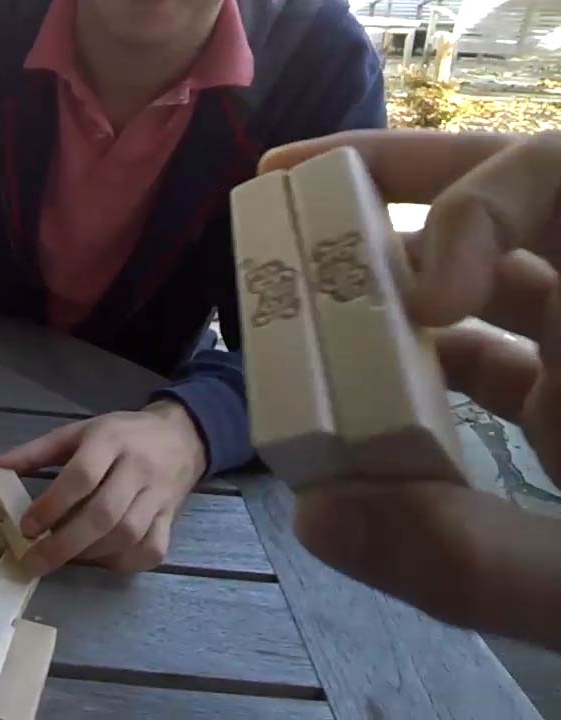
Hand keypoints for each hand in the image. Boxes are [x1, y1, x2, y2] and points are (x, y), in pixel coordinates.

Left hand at [0, 401, 207, 575]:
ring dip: (90, 555)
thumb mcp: (76, 433)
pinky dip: (123, 562)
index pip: (81, 476)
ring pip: (127, 535)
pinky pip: (151, 550)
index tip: (26, 528)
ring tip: (61, 560)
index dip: (52, 505)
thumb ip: (34, 453)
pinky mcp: (171, 519)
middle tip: (34, 562)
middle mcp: (138, 469)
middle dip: (65, 544)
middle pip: (104, 514)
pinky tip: (98, 561)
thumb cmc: (119, 436)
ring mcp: (158, 497)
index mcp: (110, 441)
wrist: (180, 438)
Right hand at [261, 130, 560, 649]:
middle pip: (509, 194)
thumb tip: (315, 512)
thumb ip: (472, 558)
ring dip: (391, 276)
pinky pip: (485, 355)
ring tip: (297, 284)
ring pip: (490, 274)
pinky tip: (352, 395)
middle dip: (396, 182)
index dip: (480, 210)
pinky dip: (414, 365)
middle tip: (284, 184)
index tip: (428, 302)